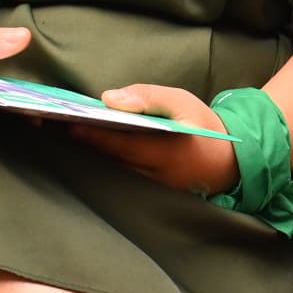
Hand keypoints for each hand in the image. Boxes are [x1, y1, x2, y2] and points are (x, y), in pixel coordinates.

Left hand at [73, 82, 236, 195]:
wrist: (228, 161)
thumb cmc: (203, 127)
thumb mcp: (182, 102)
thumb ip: (147, 97)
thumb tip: (108, 99)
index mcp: (166, 151)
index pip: (120, 145)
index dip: (93, 135)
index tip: (71, 124)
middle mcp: (156, 176)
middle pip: (111, 161)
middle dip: (88, 144)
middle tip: (65, 126)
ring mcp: (152, 189)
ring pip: (114, 171)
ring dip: (96, 155)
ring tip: (77, 136)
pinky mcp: (149, 194)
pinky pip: (122, 178)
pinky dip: (109, 164)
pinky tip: (97, 150)